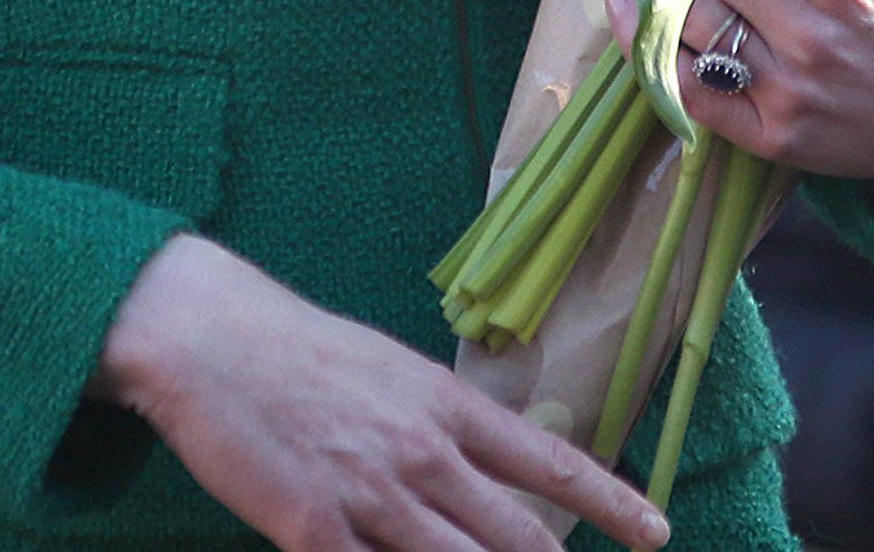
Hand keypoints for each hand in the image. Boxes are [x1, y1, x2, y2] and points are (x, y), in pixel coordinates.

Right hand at [96, 235, 665, 551]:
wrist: (215, 341)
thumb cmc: (306, 353)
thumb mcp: (396, 374)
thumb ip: (446, 426)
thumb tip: (496, 467)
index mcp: (449, 408)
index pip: (551, 465)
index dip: (611, 505)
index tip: (657, 533)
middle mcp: (425, 455)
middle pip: (514, 537)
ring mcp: (372, 498)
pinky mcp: (314, 533)